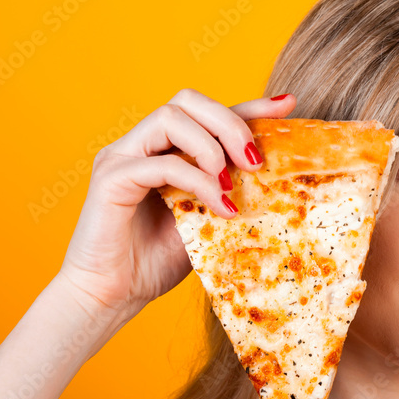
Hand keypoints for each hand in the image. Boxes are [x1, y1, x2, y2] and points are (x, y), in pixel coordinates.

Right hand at [55, 88, 295, 326]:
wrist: (110, 297)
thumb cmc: (154, 263)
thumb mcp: (204, 221)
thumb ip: (226, 193)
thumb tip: (275, 181)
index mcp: (161, 149)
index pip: (207, 114)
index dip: (248, 106)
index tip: (287, 106)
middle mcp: (139, 144)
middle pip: (187, 100)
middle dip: (229, 123)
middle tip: (254, 161)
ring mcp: (121, 156)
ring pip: (171, 118)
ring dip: (211, 147)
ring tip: (229, 184)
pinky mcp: (111, 178)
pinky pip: (161, 163)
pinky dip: (196, 180)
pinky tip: (218, 206)